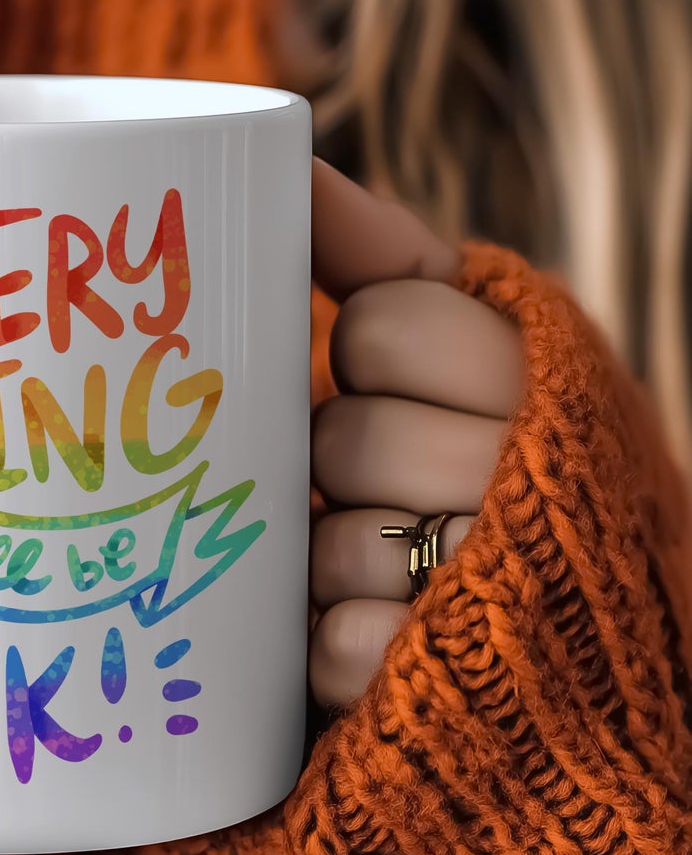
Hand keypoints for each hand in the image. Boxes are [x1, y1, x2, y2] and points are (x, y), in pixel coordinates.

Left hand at [308, 160, 523, 707]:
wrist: (566, 658)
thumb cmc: (493, 471)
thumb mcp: (472, 349)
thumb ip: (384, 259)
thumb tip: (288, 160)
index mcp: (544, 380)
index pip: (387, 326)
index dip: (367, 356)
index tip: (384, 380)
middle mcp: (537, 480)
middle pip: (348, 438)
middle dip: (347, 467)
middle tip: (385, 491)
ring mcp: (496, 592)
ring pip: (338, 545)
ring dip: (333, 563)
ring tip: (389, 572)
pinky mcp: (445, 694)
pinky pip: (337, 648)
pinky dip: (332, 652)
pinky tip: (377, 649)